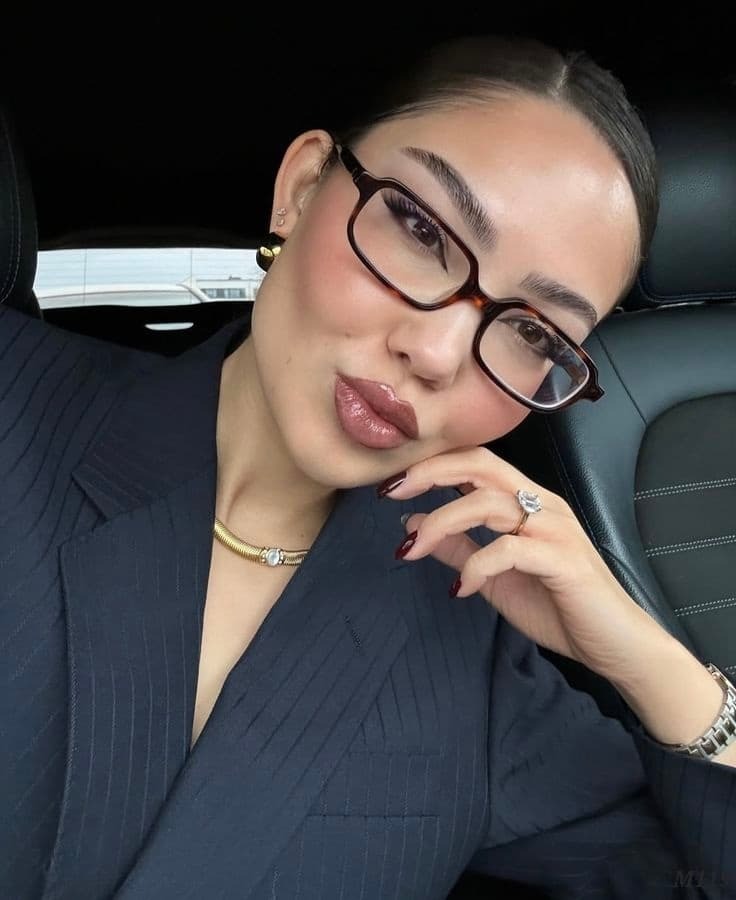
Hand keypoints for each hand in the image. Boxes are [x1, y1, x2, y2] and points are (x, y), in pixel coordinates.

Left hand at [381, 446, 667, 683]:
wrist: (615, 645)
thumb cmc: (558, 606)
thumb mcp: (494, 576)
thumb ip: (458, 547)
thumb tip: (411, 522)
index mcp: (528, 502)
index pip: (477, 462)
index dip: (432, 465)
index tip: (392, 484)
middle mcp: (542, 505)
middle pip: (481, 465)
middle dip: (431, 473)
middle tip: (391, 491)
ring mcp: (555, 529)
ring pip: (488, 502)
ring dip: (441, 523)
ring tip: (413, 549)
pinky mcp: (562, 560)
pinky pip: (508, 549)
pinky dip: (476, 565)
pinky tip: (461, 589)